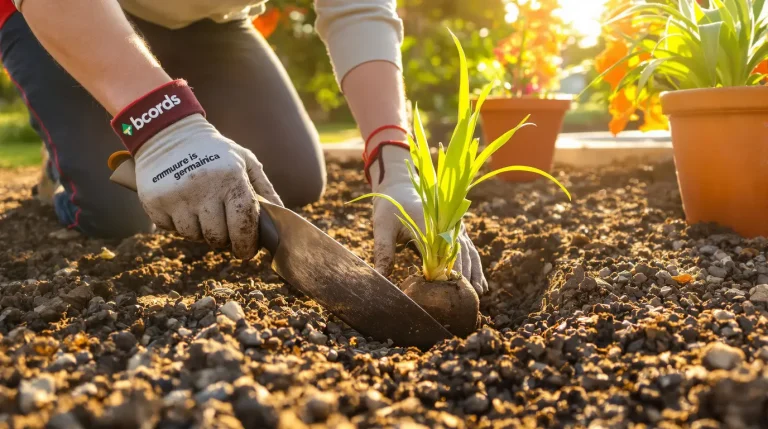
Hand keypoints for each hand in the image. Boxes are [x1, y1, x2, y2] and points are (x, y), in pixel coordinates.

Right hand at [134, 114, 281, 258]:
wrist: (168, 131)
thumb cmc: (214, 151)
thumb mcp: (244, 160)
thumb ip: (264, 188)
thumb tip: (281, 217)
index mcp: (230, 178)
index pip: (243, 224)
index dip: (247, 243)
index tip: (246, 251)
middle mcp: (203, 188)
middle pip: (218, 237)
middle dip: (224, 239)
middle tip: (224, 232)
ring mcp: (176, 196)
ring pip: (194, 236)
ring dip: (200, 231)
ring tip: (202, 213)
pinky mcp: (154, 201)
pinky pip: (171, 229)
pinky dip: (178, 223)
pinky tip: (182, 205)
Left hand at [367, 145, 488, 294]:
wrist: (399, 187)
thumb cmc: (389, 206)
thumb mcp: (382, 227)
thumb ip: (383, 251)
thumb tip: (379, 277)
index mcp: (430, 224)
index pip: (442, 251)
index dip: (448, 270)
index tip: (452, 287)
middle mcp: (445, 225)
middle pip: (461, 252)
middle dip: (467, 274)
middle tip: (472, 296)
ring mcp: (452, 228)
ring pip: (468, 251)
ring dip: (474, 271)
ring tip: (480, 292)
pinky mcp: (452, 232)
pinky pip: (467, 249)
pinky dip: (473, 264)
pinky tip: (479, 281)